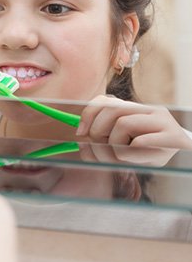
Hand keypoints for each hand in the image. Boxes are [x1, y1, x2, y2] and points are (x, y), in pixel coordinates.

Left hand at [77, 95, 191, 151]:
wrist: (189, 160)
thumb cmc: (151, 154)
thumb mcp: (126, 144)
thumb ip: (105, 138)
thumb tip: (82, 140)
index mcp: (136, 109)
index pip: (105, 101)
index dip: (88, 115)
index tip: (81, 133)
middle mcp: (150, 110)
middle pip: (111, 111)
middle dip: (98, 133)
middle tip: (101, 149)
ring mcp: (163, 122)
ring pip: (122, 124)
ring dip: (115, 146)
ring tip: (124, 156)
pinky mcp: (174, 138)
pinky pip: (140, 142)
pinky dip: (131, 154)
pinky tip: (139, 159)